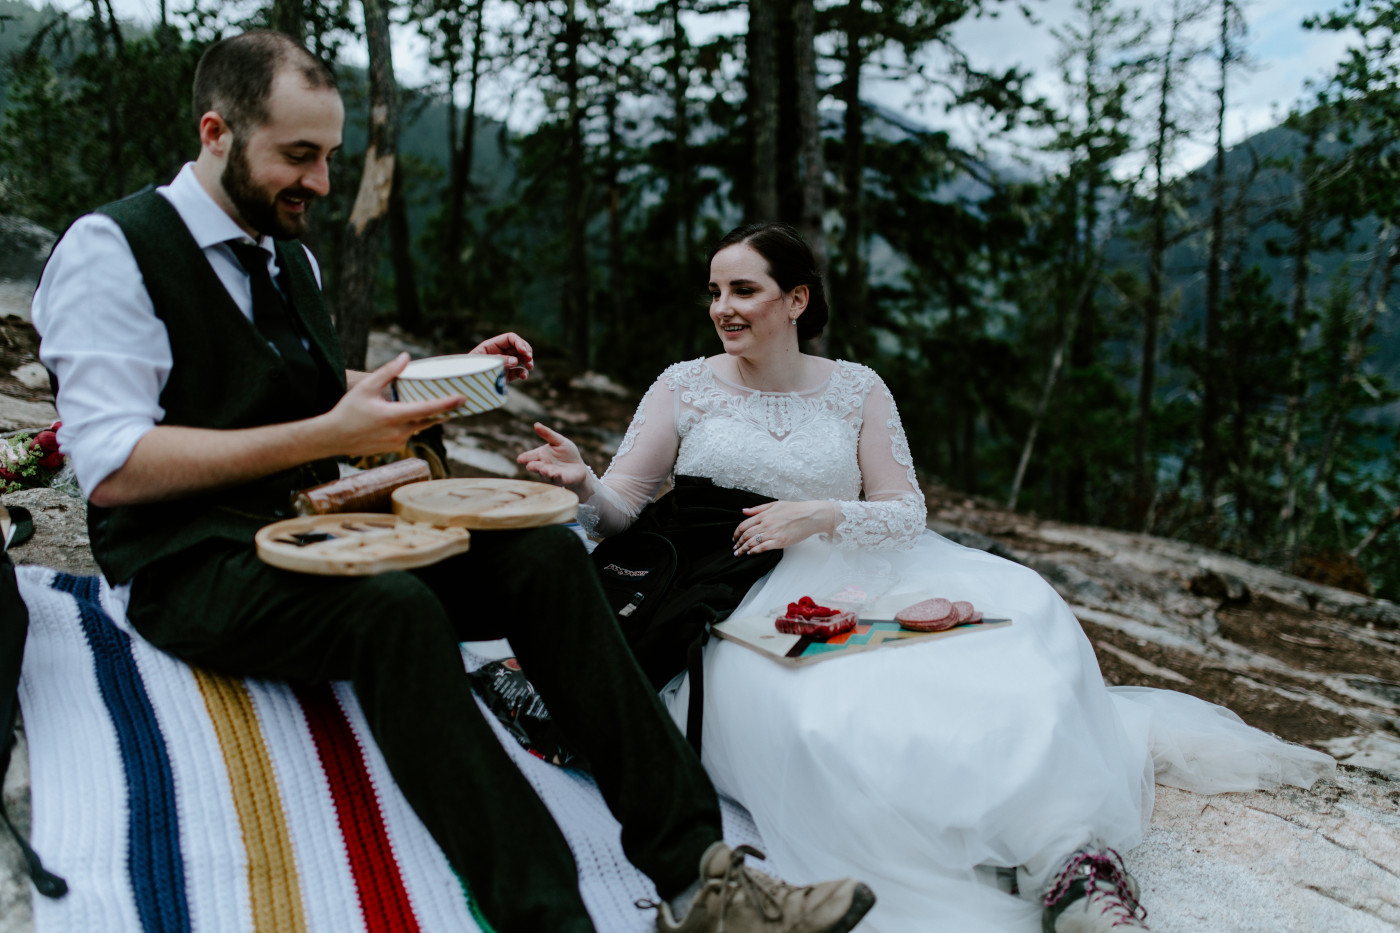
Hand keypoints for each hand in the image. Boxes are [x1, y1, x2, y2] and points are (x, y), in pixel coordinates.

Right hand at [318, 352, 462, 455]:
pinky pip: (409, 433)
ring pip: (420, 427)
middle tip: (458, 400)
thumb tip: (406, 357)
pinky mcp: (394, 448)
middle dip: (444, 411)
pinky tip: (409, 416)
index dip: (446, 404)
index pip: (427, 410)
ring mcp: (397, 443)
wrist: (333, 438)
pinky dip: (412, 424)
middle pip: (429, 420)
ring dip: (428, 418)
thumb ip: (388, 372)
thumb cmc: (348, 410)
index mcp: (394, 417)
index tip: (462, 398)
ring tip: (440, 406)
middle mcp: (399, 433)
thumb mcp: (366, 387)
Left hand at [471, 332, 533, 382]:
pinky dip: (523, 373)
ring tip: (530, 366)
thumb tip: (515, 360)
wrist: (463, 385)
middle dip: (526, 351)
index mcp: (491, 345)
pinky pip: (518, 371)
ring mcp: (503, 364)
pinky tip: (524, 376)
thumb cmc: (468, 370)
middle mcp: (499, 353)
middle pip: (518, 346)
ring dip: (528, 361)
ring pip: (520, 358)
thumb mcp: (481, 363)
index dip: (519, 342)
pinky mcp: (505, 375)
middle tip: (529, 359)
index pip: (510, 338)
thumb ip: (498, 360)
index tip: (524, 352)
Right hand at [517, 422, 589, 487]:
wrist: (579, 466)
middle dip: (533, 466)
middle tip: (530, 465)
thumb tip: (536, 424)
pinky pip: (557, 479)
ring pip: (544, 474)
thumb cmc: (567, 453)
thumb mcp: (559, 441)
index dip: (524, 457)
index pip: (529, 456)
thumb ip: (548, 434)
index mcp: (540, 455)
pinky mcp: (561, 479)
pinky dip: (556, 477)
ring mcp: (551, 473)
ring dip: (544, 472)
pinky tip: (557, 474)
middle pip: (534, 466)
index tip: (520, 459)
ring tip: (544, 469)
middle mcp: (543, 465)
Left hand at [733, 500, 836, 555]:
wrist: (810, 516)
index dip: (736, 533)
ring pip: (752, 542)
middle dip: (738, 543)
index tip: (734, 538)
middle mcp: (766, 524)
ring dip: (743, 549)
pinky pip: (763, 547)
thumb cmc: (795, 509)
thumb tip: (744, 511)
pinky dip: (754, 551)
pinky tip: (750, 553)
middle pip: (746, 535)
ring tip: (739, 553)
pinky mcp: (780, 542)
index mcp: (764, 515)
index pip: (744, 525)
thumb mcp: (775, 504)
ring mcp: (773, 533)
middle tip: (735, 548)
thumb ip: (758, 509)